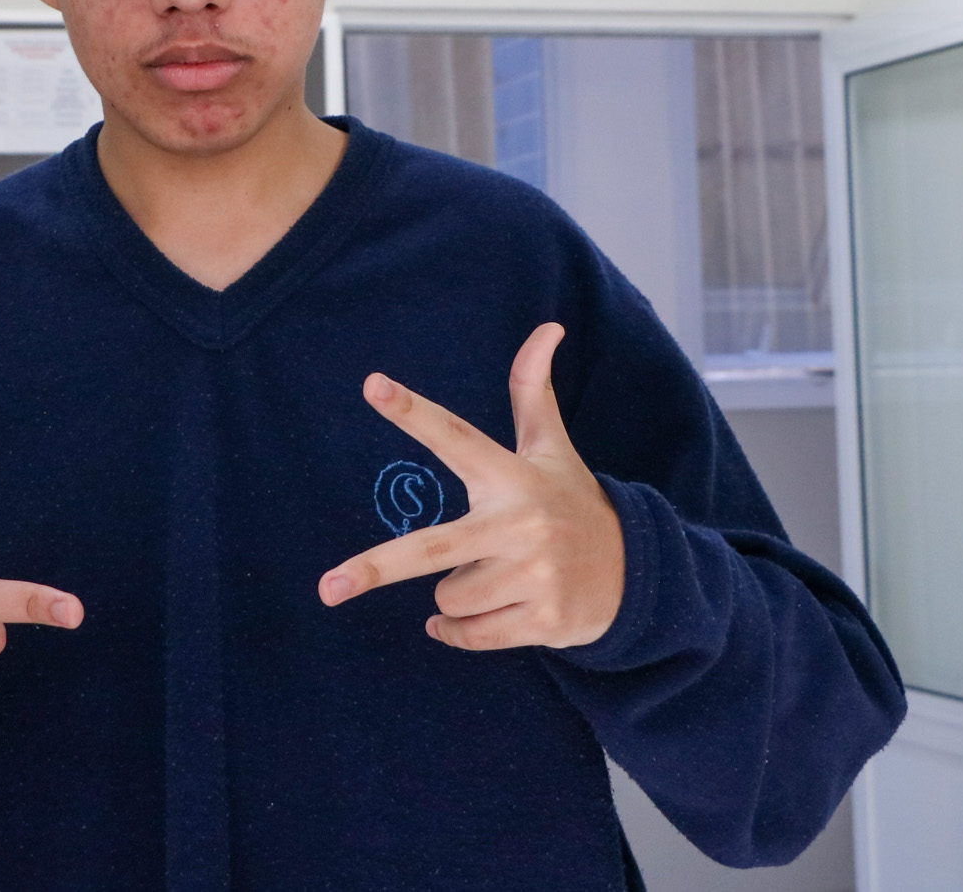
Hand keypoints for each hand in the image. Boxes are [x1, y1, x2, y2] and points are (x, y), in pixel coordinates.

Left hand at [317, 323, 624, 651]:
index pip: (455, 435)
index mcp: (513, 475)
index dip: (412, 411)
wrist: (637, 576)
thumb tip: (548, 326)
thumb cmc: (572, 503)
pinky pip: (467, 635)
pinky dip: (456, 633)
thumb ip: (533, 392)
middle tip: (326, 587)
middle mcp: (520, 523)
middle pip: (431, 549)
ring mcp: (533, 575)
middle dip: (374, 569)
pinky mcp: (542, 620)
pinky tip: (474, 616)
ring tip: (494, 576)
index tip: (372, 384)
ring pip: (447, 598)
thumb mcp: (552, 449)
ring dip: (454, 594)